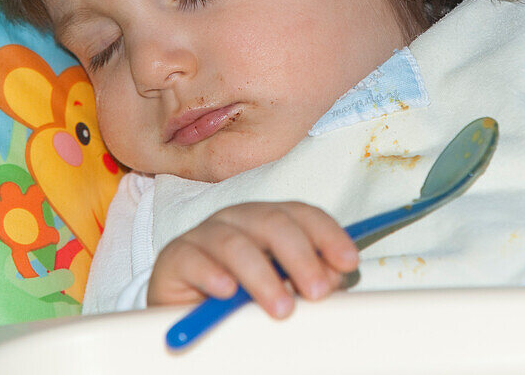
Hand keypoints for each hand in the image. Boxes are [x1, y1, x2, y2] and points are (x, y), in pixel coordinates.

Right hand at [147, 201, 358, 317]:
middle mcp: (238, 219)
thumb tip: (332, 276)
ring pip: (235, 243)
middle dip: (301, 257)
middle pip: (273, 223)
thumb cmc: (240, 296)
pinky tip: (228, 292)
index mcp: (268, 219)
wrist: (184, 309)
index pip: (302, 214)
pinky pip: (194, 259)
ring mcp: (205, 234)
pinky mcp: (175, 257)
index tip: (349, 262)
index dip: (328, 235)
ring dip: (262, 276)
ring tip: (281, 307)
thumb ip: (307, 280)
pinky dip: (213, 274)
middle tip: (318, 291)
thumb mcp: (281, 288)